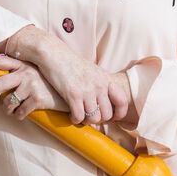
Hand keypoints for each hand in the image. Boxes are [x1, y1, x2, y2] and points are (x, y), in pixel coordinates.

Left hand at [0, 54, 67, 120]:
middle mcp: (26, 73)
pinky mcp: (38, 99)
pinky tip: (22, 113)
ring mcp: (32, 86)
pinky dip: (18, 116)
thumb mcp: (33, 72)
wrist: (70, 92)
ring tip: (12, 109)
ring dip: (7, 109)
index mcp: (22, 64)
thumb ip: (17, 72)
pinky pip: (19, 112)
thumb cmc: (48, 84)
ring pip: (7, 102)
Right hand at [5, 26, 133, 125]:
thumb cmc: (71, 64)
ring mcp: (87, 90)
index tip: (112, 118)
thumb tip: (106, 101)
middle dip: (98, 120)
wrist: (54, 54)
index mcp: (106, 79)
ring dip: (86, 121)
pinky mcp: (73, 94)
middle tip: (89, 116)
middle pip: (107, 115)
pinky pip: (79, 117)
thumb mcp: (93, 71)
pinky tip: (71, 115)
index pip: (123, 101)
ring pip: (94, 118)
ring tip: (80, 116)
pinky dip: (75, 120)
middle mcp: (99, 85)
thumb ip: (101, 84)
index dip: (120, 114)